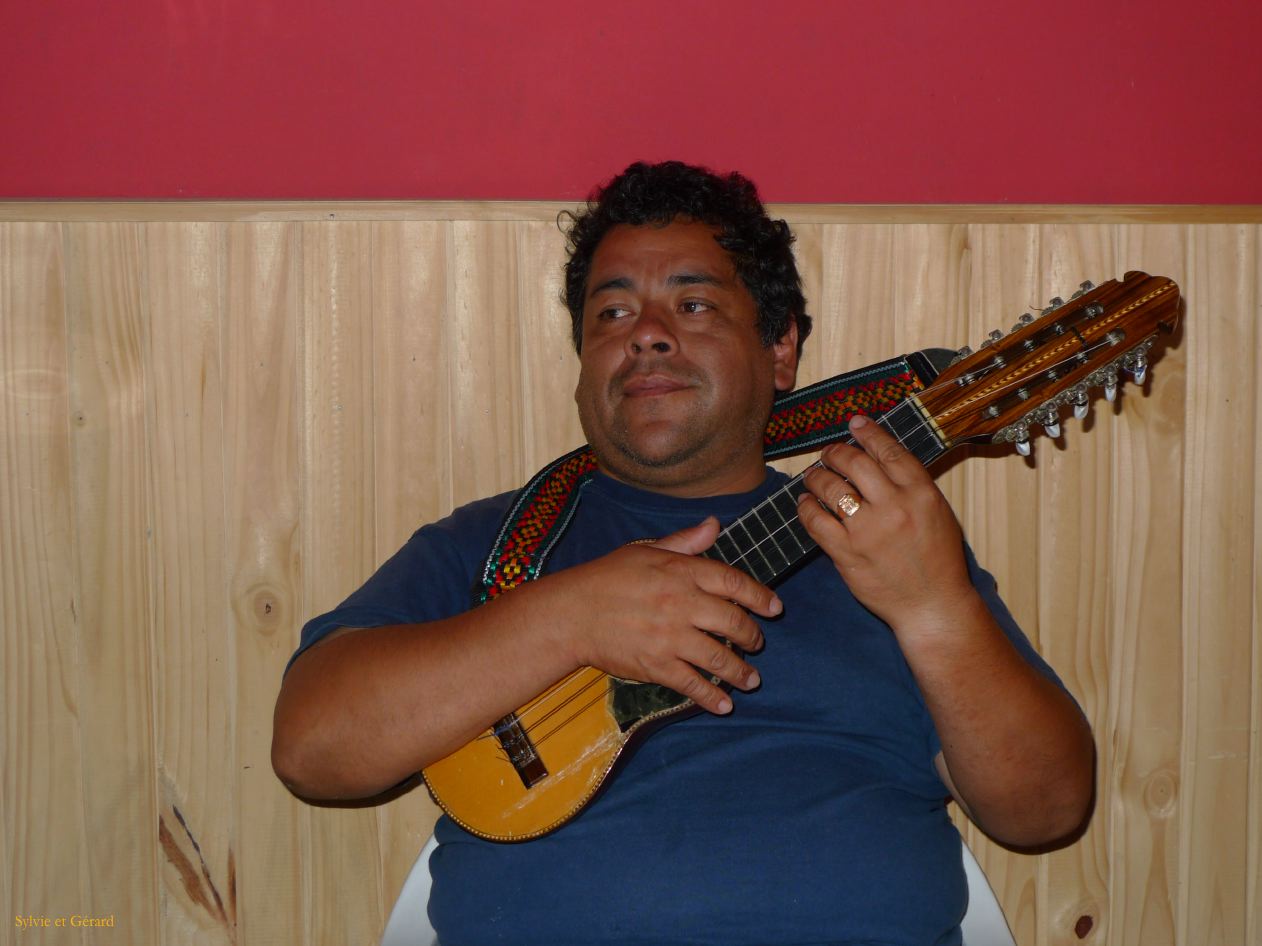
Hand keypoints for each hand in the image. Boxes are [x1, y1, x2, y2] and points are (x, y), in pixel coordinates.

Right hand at [550, 517, 779, 714]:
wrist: (571, 612)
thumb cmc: (607, 577)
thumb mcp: (645, 550)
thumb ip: (684, 541)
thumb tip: (715, 525)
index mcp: (681, 571)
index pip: (734, 582)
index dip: (760, 596)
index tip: (775, 608)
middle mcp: (682, 603)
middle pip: (734, 621)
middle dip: (752, 636)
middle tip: (757, 644)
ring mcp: (670, 636)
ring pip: (719, 657)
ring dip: (741, 671)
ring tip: (751, 679)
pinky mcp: (656, 664)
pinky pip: (692, 683)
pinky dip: (712, 696)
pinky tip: (725, 705)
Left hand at [796, 414, 976, 633]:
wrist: (932, 604)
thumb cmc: (938, 560)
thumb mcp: (938, 513)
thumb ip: (912, 486)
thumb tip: (880, 458)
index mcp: (921, 493)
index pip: (888, 451)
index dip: (868, 433)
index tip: (855, 423)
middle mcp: (894, 507)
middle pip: (854, 463)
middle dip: (835, 452)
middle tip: (828, 454)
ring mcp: (868, 531)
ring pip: (831, 488)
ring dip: (816, 477)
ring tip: (813, 477)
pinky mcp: (847, 553)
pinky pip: (816, 521)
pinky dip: (806, 508)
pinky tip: (805, 503)